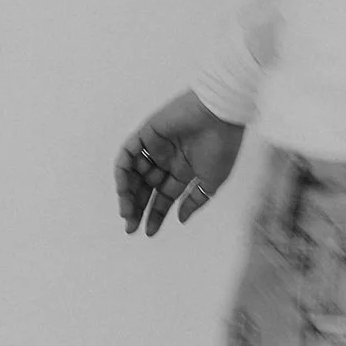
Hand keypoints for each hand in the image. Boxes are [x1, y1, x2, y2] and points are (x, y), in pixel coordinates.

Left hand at [116, 91, 246, 235]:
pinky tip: (123, 189)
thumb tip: (179, 218)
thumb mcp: (212, 181)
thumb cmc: (223, 145)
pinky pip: (128, 154)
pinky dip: (122, 171)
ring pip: (134, 173)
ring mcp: (156, 146)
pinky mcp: (146, 133)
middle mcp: (168, 159)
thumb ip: (194, 200)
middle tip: (130, 227)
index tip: (148, 231)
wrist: (221, 113)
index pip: (164, 196)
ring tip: (127, 212)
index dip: (156, 214)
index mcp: (184, 170)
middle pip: (146, 188)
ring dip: (128, 193)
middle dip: (137, 208)